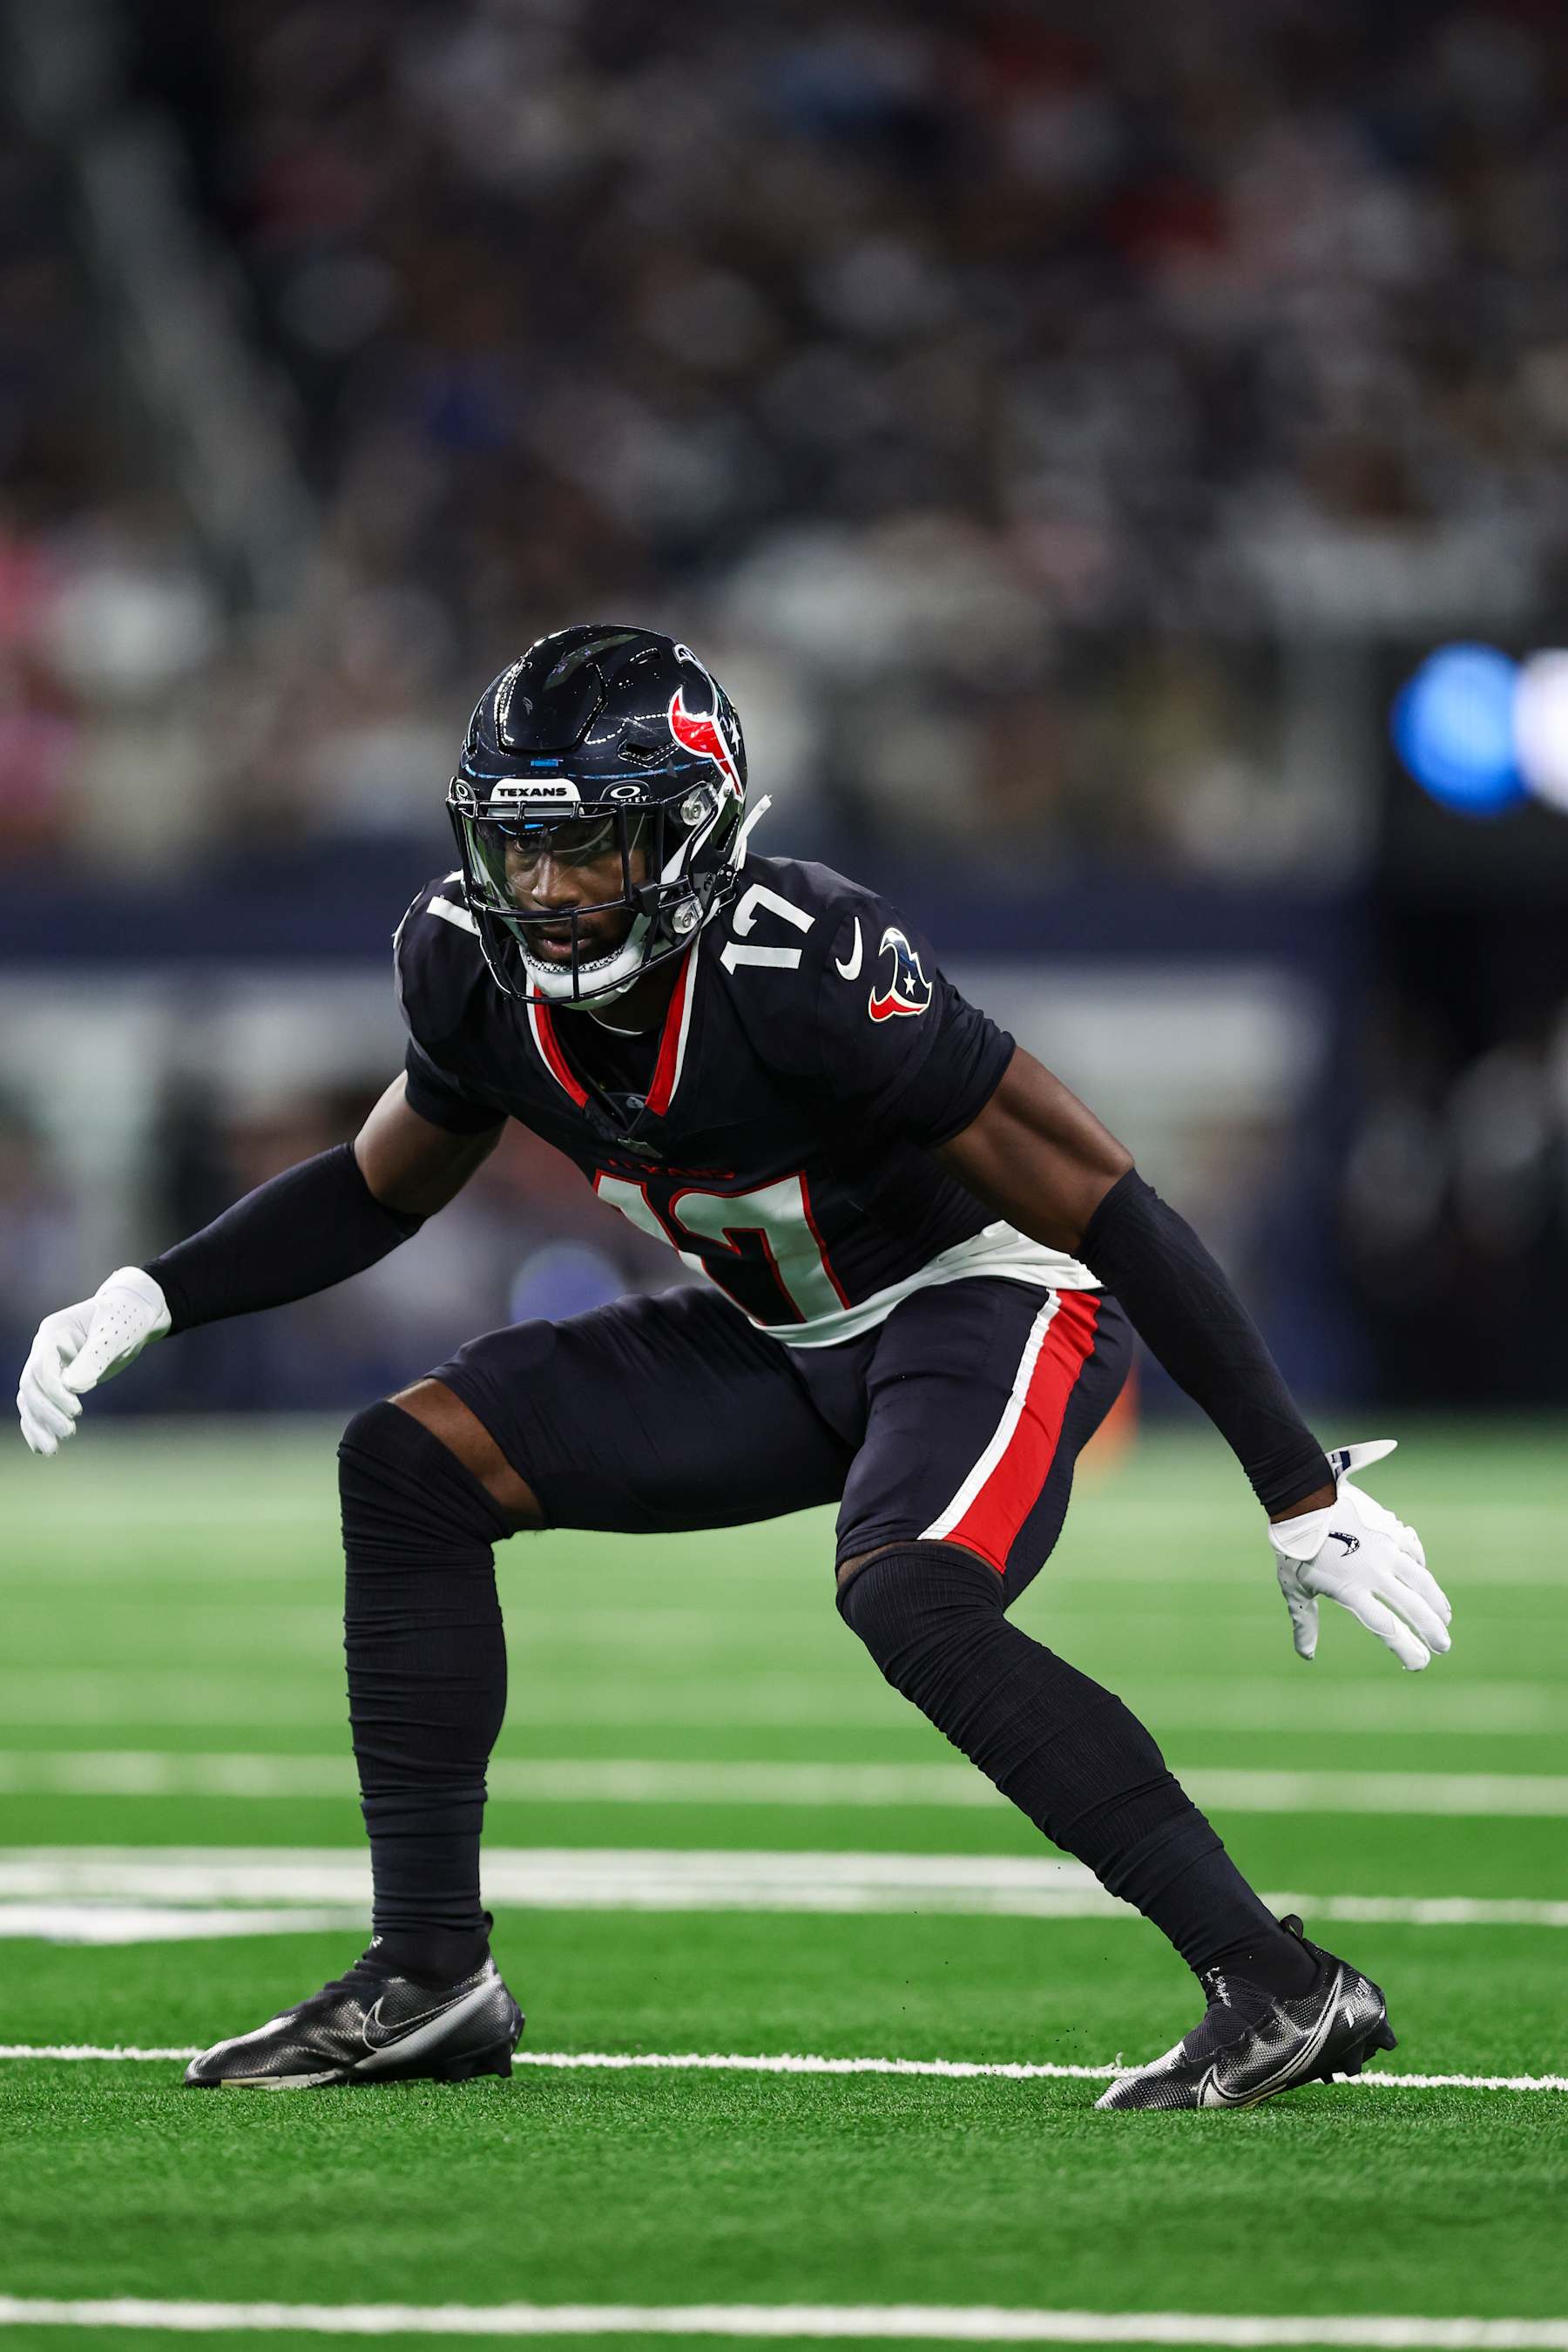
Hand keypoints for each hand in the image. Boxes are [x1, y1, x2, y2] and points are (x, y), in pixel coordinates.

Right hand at [17, 1268, 170, 1456]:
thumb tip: (73, 1387)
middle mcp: (45, 1349)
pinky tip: (45, 1446)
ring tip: (51, 1450)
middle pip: (31, 1385)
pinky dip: (39, 1424)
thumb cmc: (127, 1318)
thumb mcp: (116, 1334)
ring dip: (38, 1424)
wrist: (136, 1313)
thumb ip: (96, 1357)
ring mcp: (50, 1365)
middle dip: (46, 1412)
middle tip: (69, 1432)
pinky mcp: (60, 1380)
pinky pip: (40, 1404)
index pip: (42, 1367)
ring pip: (30, 1398)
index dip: (55, 1392)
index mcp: (54, 1331)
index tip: (77, 1410)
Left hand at [1269, 1439, 1451, 1671]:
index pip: (1386, 1628)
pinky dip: (1422, 1569)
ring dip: (1437, 1601)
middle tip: (1444, 1646)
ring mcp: (1385, 1551)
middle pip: (1413, 1607)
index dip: (1406, 1648)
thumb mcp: (1294, 1589)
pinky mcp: (1389, 1532)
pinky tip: (1426, 1580)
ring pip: (1421, 1580)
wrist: (1303, 1502)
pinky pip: (1413, 1553)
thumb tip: (1307, 1655)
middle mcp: (1374, 1573)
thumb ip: (1305, 1623)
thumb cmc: (1294, 1550)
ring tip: (1446, 1618)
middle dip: (1432, 1630)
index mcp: (1351, 1591)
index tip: (1419, 1664)